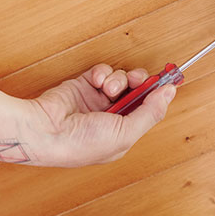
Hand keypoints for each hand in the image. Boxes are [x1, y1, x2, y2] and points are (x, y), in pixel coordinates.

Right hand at [28, 64, 175, 166]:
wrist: (45, 131)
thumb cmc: (80, 143)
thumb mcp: (125, 133)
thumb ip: (150, 112)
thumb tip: (169, 93)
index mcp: (123, 135)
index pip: (148, 111)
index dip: (157, 96)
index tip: (168, 82)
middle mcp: (111, 118)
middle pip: (137, 92)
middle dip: (140, 84)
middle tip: (137, 81)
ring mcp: (96, 102)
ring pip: (121, 79)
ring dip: (118, 79)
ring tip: (107, 88)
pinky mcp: (83, 86)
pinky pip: (102, 72)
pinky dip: (102, 73)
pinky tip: (96, 81)